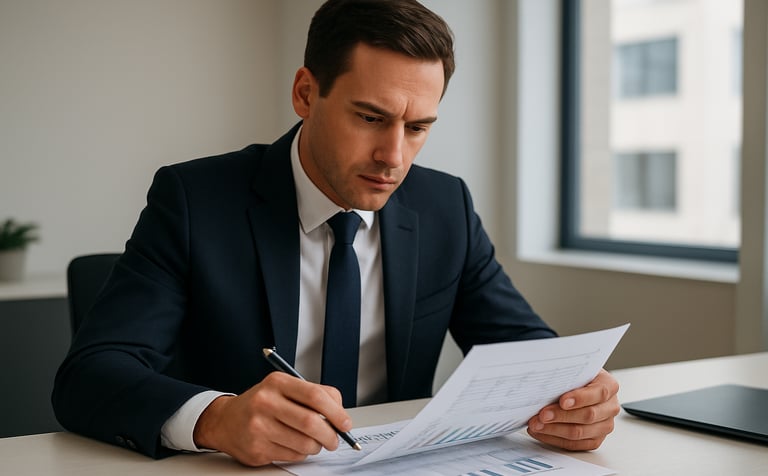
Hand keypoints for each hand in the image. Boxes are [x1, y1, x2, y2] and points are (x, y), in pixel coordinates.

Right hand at [193, 372, 352, 465]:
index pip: (315, 396)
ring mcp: (259, 427)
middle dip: (330, 435)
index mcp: (277, 383)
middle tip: (335, 439)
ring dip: (316, 446)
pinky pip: (292, 456)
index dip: (336, 412)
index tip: (346, 423)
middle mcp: (266, 402)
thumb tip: (340, 416)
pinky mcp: (257, 448)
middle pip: (311, 423)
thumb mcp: (284, 388)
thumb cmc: (262, 404)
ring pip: (304, 443)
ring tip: (313, 442)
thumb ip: (313, 396)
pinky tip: (293, 445)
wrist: (225, 421)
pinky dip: (300, 454)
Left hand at [526, 369, 619, 450]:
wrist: (579, 385)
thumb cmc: (576, 376)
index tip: (562, 401)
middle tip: (542, 415)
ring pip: (580, 433)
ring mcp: (604, 426)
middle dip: (561, 416)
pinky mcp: (594, 439)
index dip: (580, 398)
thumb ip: (566, 373)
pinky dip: (554, 439)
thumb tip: (545, 376)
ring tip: (536, 424)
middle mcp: (610, 407)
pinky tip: (540, 432)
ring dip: (554, 430)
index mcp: (609, 386)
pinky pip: (574, 445)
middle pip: (588, 416)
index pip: (598, 393)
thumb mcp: (575, 368)